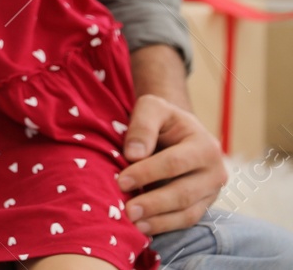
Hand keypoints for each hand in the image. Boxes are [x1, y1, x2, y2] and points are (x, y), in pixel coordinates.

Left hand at [116, 93, 227, 234]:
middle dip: (154, 203)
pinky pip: (186, 220)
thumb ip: (142, 126)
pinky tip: (144, 228)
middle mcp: (215, 171)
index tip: (121, 181)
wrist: (178, 130)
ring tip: (134, 224)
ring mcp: (212, 192)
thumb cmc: (162, 119)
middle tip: (127, 210)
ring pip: (187, 212)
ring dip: (159, 220)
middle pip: (184, 192)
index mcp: (205, 145)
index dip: (147, 173)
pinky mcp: (203, 205)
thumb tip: (133, 154)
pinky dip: (165, 226)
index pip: (174, 163)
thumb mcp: (152, 108)